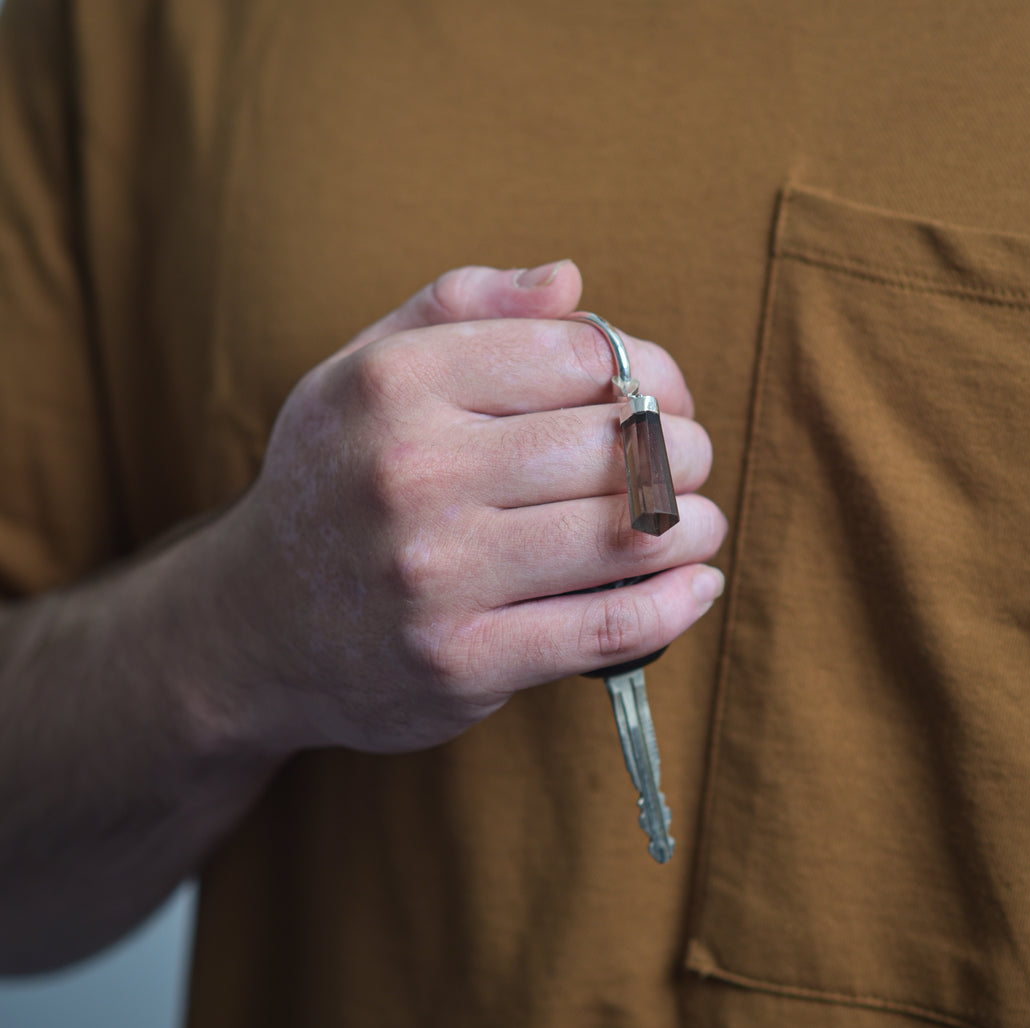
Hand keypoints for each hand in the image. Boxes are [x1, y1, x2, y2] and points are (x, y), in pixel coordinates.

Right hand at [214, 263, 726, 752]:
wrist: (249, 626)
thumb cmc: (330, 485)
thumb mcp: (361, 371)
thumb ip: (458, 306)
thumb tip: (571, 282)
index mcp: (395, 384)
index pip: (579, 355)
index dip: (649, 372)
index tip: (664, 397)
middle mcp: (412, 473)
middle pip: (615, 443)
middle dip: (684, 449)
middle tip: (691, 461)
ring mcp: (436, 575)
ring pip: (626, 534)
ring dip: (693, 524)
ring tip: (698, 520)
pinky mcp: (461, 661)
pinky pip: (607, 628)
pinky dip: (675, 604)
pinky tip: (697, 583)